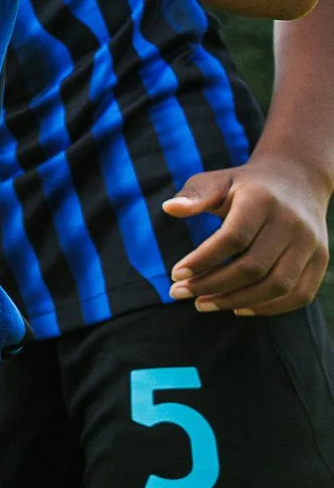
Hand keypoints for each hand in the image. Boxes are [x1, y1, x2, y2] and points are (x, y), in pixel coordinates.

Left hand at [163, 151, 332, 314]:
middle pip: (253, 267)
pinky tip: (238, 308)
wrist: (297, 180)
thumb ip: (194, 194)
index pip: (232, 238)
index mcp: (262, 200)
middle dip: (212, 286)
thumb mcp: (217, 180)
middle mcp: (291, 222)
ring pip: (277, 285)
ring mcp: (311, 243)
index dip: (202, 260)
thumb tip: (169, 208)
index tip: (175, 275)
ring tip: (203, 304)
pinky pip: (299, 294)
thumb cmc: (244, 185)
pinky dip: (269, 308)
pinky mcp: (321, 259)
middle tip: (179, 293)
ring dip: (237, 301)